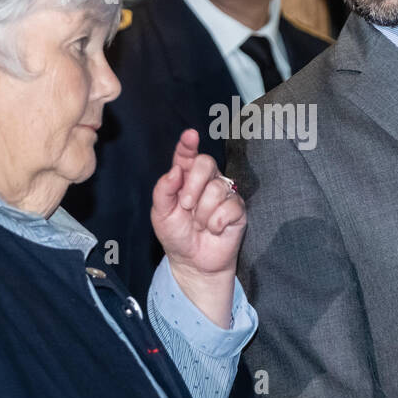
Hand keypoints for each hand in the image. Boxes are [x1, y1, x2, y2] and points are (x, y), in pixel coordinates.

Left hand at [151, 128, 245, 326]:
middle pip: (205, 163)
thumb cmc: (176, 235)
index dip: (188, 144)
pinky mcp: (237, 209)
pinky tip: (214, 229)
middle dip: (193, 185)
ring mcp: (224, 194)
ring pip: (217, 188)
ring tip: (199, 224)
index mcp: (185, 178)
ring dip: (203, 212)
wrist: (193, 262)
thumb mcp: (160, 214)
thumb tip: (175, 170)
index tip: (190, 135)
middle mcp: (206, 181)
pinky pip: (230, 206)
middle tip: (186, 206)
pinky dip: (217, 221)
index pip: (187, 155)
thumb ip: (163, 190)